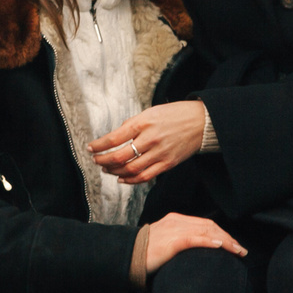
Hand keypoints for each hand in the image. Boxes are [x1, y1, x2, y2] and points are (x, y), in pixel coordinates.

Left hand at [92, 101, 207, 184]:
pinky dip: (130, 180)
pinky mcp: (167, 164)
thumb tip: (115, 138)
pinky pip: (144, 176)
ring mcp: (159, 153)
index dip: (99, 146)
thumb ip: (133, 125)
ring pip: (130, 169)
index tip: (90, 148)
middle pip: (119, 157)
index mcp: (144, 122)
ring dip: (114, 171)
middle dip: (103, 160)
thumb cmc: (175, 114)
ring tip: (107, 169)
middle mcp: (150, 139)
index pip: (114, 138)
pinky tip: (121, 178)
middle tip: (96, 161)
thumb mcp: (151, 112)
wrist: (202, 122)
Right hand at [144, 212, 247, 272]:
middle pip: (210, 227)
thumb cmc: (143, 253)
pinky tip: (221, 247)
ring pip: (207, 232)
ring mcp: (175, 230)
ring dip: (225, 242)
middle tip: (240, 250)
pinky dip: (210, 242)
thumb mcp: (163, 242)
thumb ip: (178, 242)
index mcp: (176, 220)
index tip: (233, 245)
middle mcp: (177, 221)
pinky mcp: (172, 241)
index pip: (205, 224)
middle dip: (228, 238)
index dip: (222, 233)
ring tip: (237, 251)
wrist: (127, 255)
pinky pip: (195, 239)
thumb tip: (193, 251)